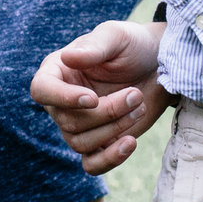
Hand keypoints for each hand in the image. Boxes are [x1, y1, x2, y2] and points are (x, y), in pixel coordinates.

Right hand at [31, 19, 169, 174]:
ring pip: (80, 143)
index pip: (41, 90)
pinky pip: (92, 164)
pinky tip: (131, 142)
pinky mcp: (100, 143)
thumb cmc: (134, 46)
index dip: (62, 98)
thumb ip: (94, 46)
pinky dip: (110, 158)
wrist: (161, 66)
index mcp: (58, 71)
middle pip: (68, 121)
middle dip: (106, 112)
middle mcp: (63, 101)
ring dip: (114, 129)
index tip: (93, 98)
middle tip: (135, 94)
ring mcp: (80, 125)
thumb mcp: (117, 37)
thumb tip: (68, 58)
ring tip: (139, 106)